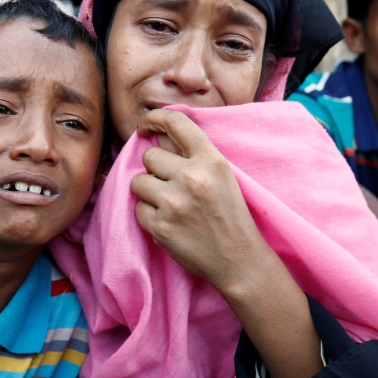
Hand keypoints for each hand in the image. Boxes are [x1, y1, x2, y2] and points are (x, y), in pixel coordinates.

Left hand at [129, 109, 266, 290]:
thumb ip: (193, 155)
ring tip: (170, 205)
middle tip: (172, 186)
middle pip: (150, 155)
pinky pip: (138, 208)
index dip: (154, 118)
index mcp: (210, 160)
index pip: (175, 122)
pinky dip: (149, 215)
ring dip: (149, 191)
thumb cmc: (230, 215)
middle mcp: (191, 177)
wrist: (239, 259)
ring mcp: (173, 202)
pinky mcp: (160, 226)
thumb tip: (160, 135)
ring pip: (138, 181)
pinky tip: (170, 223)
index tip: (145, 126)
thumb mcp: (222, 176)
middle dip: (156, 169)